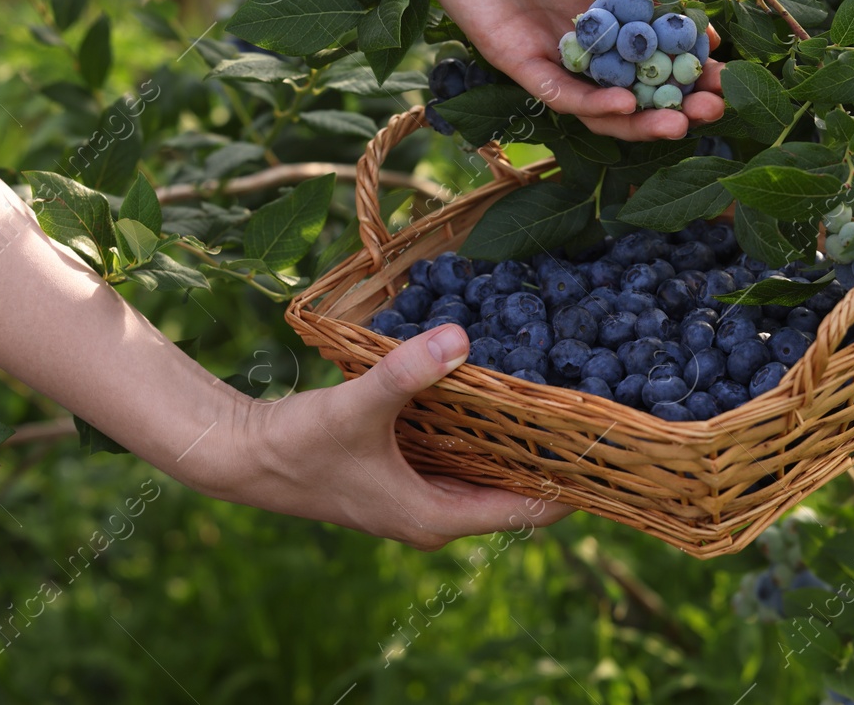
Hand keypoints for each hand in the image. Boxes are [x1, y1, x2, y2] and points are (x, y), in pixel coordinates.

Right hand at [228, 325, 570, 548]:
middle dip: (551, 456)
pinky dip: (484, 433)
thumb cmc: (298, 444)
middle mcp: (434, 517)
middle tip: (595, 407)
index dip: (572, 483)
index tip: (610, 444)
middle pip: (515, 493)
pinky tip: (496, 393)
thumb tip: (461, 336)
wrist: (243, 458)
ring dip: (518, 443)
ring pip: (489, 475)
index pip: (529, 510)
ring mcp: (419, 499)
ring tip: (558, 395)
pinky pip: (462, 460)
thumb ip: (408, 372)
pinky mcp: (404, 478)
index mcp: (435, 518)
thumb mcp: (357, 406)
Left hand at [392, 0, 724, 140]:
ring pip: (596, 101)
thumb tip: (687, 15)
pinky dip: (591, 104)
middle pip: (632, 81)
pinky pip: (555, 92)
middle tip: (713, 108)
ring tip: (679, 121)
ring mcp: (546, 45)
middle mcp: (579, 29)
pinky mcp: (511, 54)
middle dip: (676, 99)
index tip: (723, 72)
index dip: (688, 63)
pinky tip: (626, 103)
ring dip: (639, 118)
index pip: (653, 44)